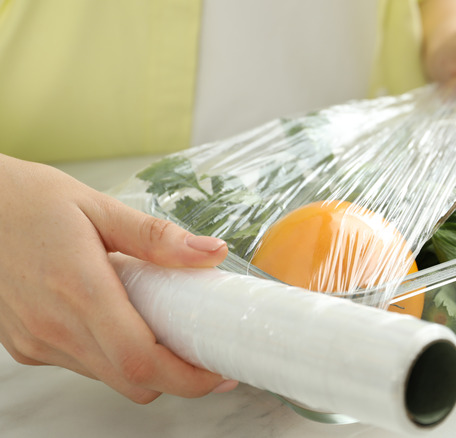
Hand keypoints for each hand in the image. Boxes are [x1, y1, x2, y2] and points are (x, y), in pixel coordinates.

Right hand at [0, 154, 237, 402]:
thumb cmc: (27, 201)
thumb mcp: (98, 207)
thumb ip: (157, 238)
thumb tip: (211, 252)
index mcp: (79, 290)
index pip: (141, 361)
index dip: (188, 377)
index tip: (219, 371)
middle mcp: (54, 327)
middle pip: (131, 381)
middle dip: (177, 378)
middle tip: (204, 353)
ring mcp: (36, 342)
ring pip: (109, 378)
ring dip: (146, 367)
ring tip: (167, 330)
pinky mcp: (26, 346)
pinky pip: (84, 366)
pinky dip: (113, 356)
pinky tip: (124, 321)